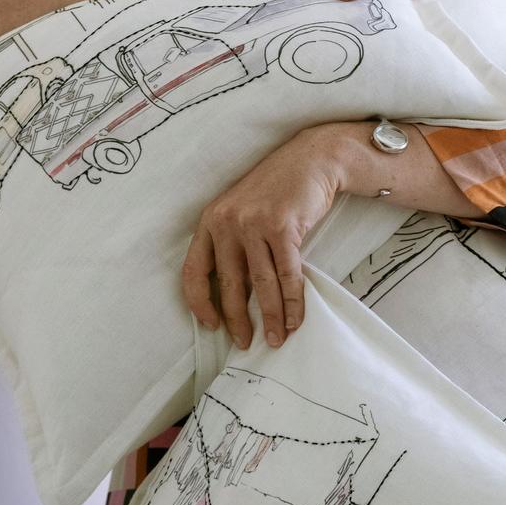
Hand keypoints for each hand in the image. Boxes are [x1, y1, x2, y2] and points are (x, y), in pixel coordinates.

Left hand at [181, 124, 349, 349]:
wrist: (311, 161)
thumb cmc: (278, 192)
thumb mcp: (244, 213)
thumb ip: (235, 247)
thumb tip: (238, 296)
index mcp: (210, 221)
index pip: (193, 271)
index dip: (199, 303)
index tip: (211, 324)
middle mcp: (226, 222)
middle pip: (228, 284)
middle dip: (238, 320)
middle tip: (245, 343)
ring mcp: (253, 224)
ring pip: (260, 284)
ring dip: (271, 316)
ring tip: (277, 338)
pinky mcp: (282, 228)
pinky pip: (287, 276)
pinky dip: (293, 302)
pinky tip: (296, 319)